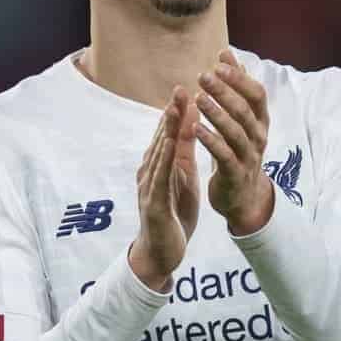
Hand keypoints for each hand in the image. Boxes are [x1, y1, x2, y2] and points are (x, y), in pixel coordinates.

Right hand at [130, 87, 199, 290]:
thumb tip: (191, 125)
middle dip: (171, 113)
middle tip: (180, 88)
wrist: (161, 252)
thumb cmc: (173, 214)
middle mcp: (150, 172)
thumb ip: (184, 154)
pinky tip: (170, 145)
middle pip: (162, 138)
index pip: (169, 134)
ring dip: (166, 130)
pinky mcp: (153, 203)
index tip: (186, 88)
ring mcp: (150, 187)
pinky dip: (164, 159)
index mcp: (160, 166)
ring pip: (158, 153)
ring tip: (175, 108)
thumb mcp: (183, 179)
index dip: (177, 112)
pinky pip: (159, 178)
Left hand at [194, 49, 274, 235]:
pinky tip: (195, 128)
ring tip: (198, 98)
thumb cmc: (239, 152)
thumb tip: (230, 57)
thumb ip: (237, 89)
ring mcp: (248, 156)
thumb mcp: (243, 121)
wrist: (243, 197)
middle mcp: (258, 136)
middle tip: (203, 75)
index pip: (256, 93)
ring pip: (235, 132)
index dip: (239, 76)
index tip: (220, 59)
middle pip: (244, 110)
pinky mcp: (235, 174)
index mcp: (260, 121)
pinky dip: (210, 140)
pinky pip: (223, 155)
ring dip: (217, 113)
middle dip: (225, 91)